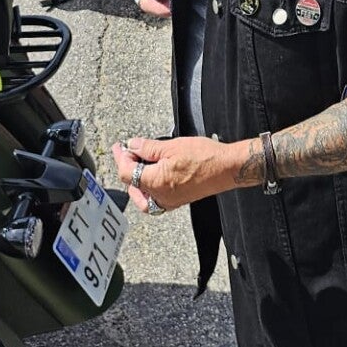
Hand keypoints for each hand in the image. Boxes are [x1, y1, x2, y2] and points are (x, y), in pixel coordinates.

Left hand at [111, 135, 238, 213]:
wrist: (227, 168)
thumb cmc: (205, 157)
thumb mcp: (172, 146)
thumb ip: (149, 148)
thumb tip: (133, 145)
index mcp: (156, 182)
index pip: (127, 173)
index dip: (120, 157)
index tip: (119, 146)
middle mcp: (160, 196)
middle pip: (133, 185)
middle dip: (128, 166)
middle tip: (129, 151)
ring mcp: (170, 201)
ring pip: (143, 196)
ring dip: (137, 180)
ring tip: (138, 164)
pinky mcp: (178, 200)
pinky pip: (156, 200)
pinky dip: (149, 189)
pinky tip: (153, 176)